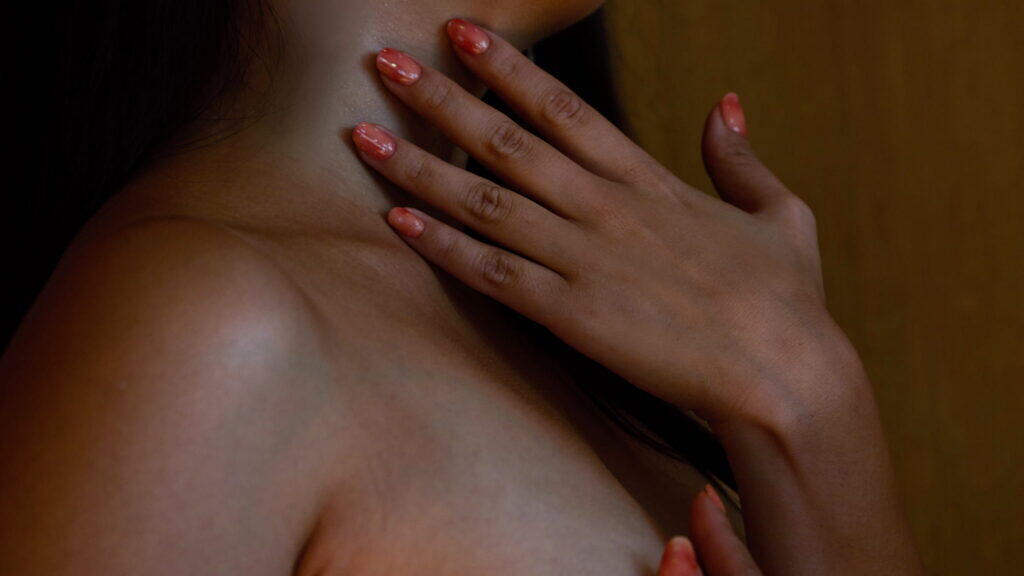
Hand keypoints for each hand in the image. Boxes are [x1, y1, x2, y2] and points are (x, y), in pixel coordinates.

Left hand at [354, 20, 922, 574]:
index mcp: (649, 180)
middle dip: (440, 97)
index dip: (506, 67)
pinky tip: (396, 220)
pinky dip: (441, 244)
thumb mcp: (781, 213)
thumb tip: (728, 104)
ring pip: (484, 199)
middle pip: (506, 139)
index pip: (563, 108)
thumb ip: (742, 157)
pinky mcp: (573, 314)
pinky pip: (491, 272)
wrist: (788, 374)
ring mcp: (585, 258)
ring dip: (418, 165)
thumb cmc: (787, 301)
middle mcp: (606, 207)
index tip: (461, 34)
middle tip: (385, 61)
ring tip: (362, 134)